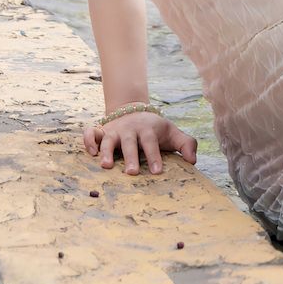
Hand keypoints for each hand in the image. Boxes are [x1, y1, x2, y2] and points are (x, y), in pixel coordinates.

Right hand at [81, 110, 197, 175]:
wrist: (134, 110)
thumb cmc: (155, 130)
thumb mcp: (172, 133)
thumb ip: (186, 144)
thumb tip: (193, 161)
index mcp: (148, 130)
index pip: (152, 142)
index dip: (154, 156)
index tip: (157, 172)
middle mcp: (130, 129)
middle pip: (130, 142)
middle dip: (131, 157)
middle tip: (132, 173)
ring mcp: (114, 130)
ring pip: (108, 138)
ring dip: (106, 150)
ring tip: (106, 165)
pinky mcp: (101, 131)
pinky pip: (91, 133)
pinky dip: (89, 141)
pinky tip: (92, 154)